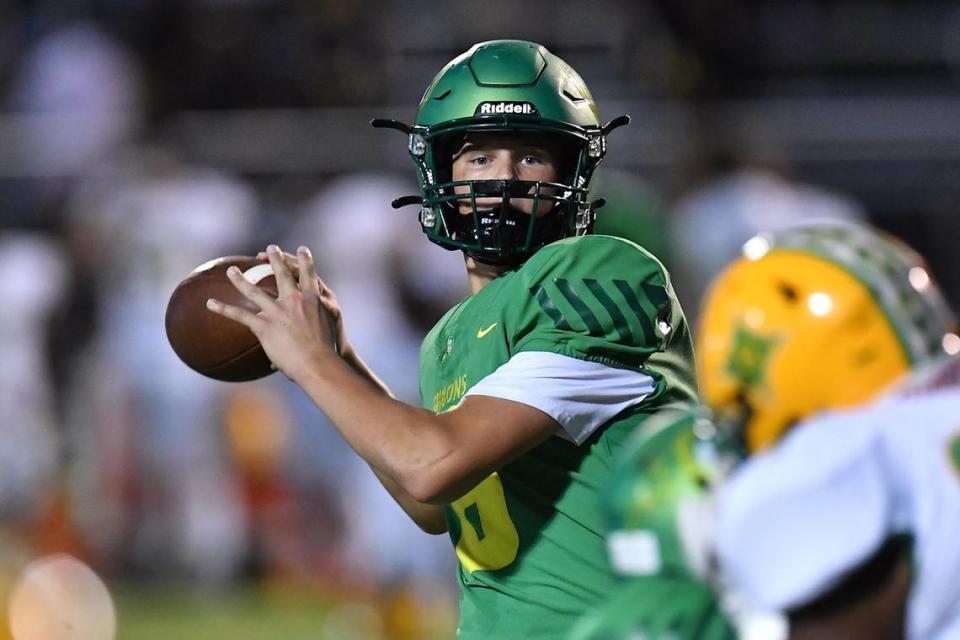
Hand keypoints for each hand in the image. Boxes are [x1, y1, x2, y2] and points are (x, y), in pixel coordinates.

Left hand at [206, 244, 337, 380]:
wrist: (319, 363)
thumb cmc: (327, 352)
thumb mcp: (329, 331)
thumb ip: (318, 324)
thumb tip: (318, 326)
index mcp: (313, 300)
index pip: (309, 274)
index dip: (305, 260)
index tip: (301, 250)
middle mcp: (295, 301)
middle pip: (283, 274)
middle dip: (276, 259)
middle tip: (270, 248)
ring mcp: (278, 312)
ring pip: (254, 291)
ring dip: (240, 279)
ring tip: (231, 270)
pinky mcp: (264, 325)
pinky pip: (240, 315)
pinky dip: (223, 309)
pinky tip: (210, 304)